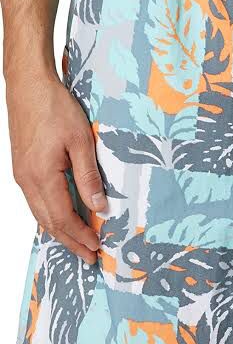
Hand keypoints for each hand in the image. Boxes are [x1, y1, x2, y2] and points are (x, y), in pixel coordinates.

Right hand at [7, 72, 106, 263]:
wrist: (29, 86)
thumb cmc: (55, 108)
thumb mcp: (80, 140)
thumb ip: (88, 175)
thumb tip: (99, 205)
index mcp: (42, 176)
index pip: (62, 217)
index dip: (79, 235)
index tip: (96, 248)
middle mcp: (27, 181)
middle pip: (48, 221)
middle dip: (70, 241)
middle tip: (89, 256)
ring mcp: (22, 175)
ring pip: (40, 213)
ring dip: (60, 230)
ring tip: (78, 242)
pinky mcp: (23, 167)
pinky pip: (36, 200)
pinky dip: (50, 214)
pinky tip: (60, 217)